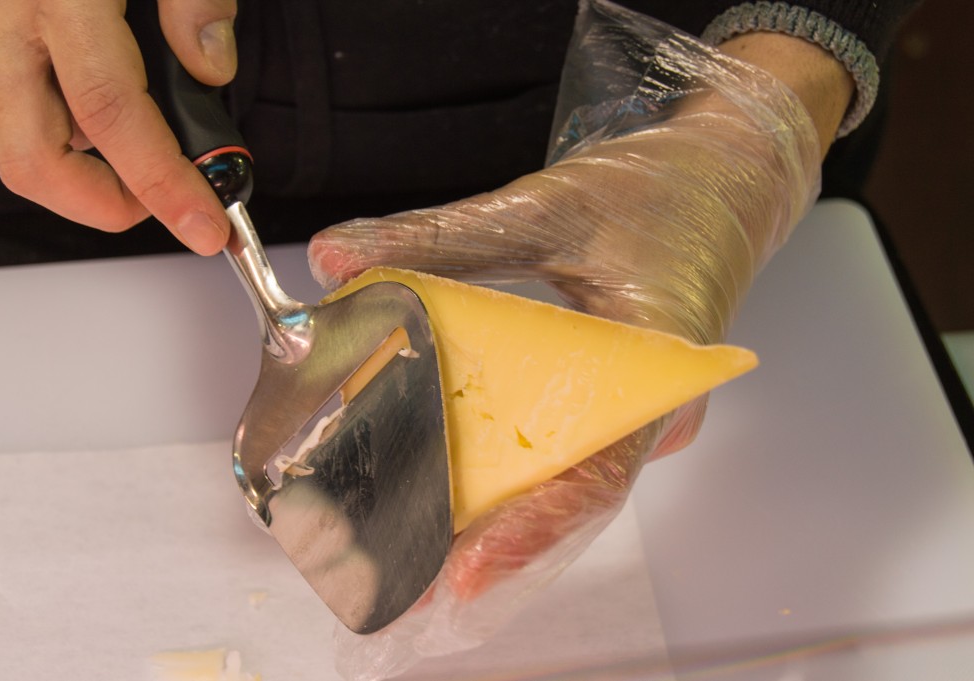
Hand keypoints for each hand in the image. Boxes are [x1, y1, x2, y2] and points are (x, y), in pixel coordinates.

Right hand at [0, 0, 236, 253]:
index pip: (112, 117)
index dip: (162, 185)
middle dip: (107, 205)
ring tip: (145, 138)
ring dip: (84, 161)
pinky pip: (12, 95)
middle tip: (164, 203)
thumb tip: (211, 68)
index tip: (204, 226)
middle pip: (38, 162)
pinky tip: (98, 84)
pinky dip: (60, 115)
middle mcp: (0, 16)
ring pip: (21, 136)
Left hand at [308, 3, 830, 677]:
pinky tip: (439, 481)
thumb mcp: (547, 207)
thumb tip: (333, 257)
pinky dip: (502, 468)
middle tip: (401, 580)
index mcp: (660, 368)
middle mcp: (655, 412)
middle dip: (486, 539)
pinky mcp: (616, 403)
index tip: (465, 570)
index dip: (532, 528)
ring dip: (489, 512)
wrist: (724, 179)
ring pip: (562, 479)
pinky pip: (561, 448)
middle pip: (569, 492)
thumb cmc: (657, 191)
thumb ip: (443, 235)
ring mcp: (639, 415)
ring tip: (406, 550)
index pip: (600, 470)